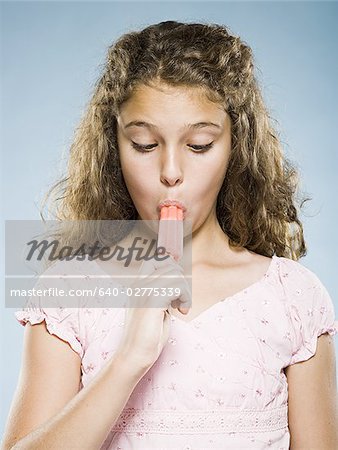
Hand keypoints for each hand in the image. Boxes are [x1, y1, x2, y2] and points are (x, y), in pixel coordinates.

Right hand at [115, 254, 190, 371]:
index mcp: (137, 285)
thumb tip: (178, 281)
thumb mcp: (156, 309)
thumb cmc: (146, 337)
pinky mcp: (152, 300)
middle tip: (180, 301)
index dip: (171, 270)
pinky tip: (182, 312)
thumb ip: (163, 294)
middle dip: (180, 280)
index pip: (155, 260)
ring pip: (174, 273)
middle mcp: (138, 284)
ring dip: (184, 290)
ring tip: (181, 308)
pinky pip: (177, 285)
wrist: (133, 356)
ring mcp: (144, 290)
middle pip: (167, 263)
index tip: (176, 290)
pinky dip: (185, 298)